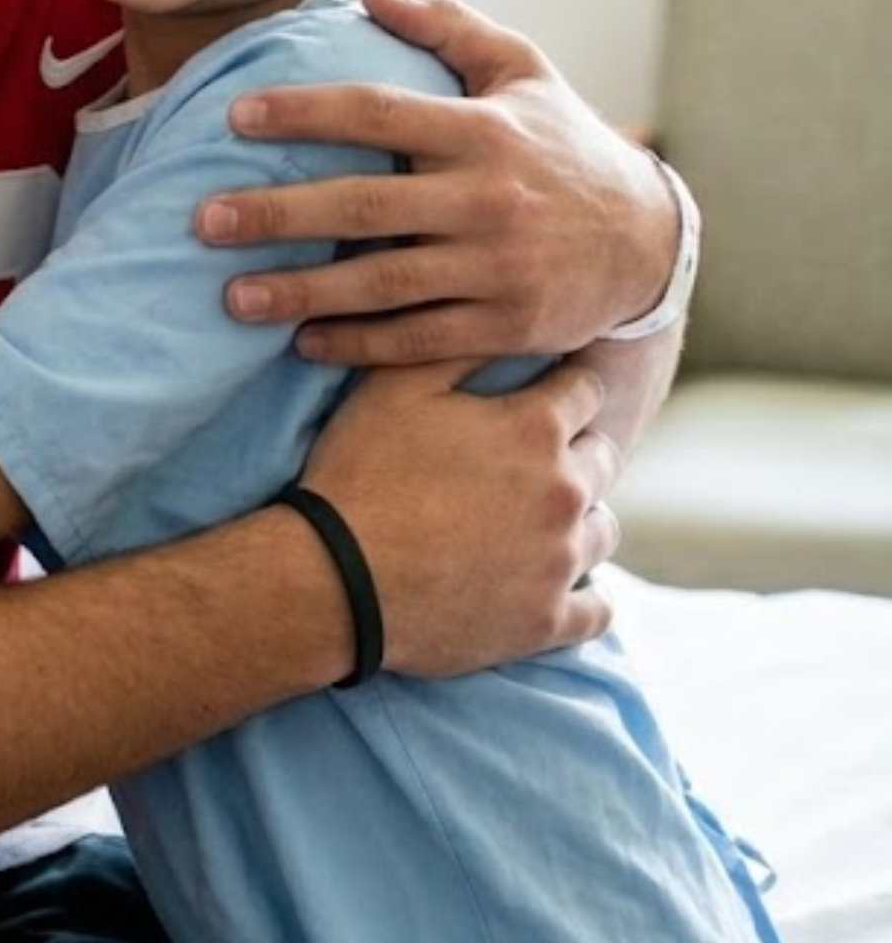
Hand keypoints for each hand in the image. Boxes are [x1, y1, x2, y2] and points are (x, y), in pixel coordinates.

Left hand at [198, 0, 677, 364]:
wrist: (650, 240)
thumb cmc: (564, 144)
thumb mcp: (522, 70)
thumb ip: (447, 28)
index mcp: (481, 130)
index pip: (376, 113)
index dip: (303, 113)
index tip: (235, 116)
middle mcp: (486, 199)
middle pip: (362, 205)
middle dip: (276, 213)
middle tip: (202, 219)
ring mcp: (496, 269)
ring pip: (381, 283)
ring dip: (301, 292)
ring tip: (231, 297)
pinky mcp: (505, 325)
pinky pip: (418, 339)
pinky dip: (357, 344)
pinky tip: (301, 342)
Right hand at [299, 356, 622, 676]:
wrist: (337, 576)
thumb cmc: (362, 471)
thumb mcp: (393, 388)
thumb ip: (452, 347)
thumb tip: (490, 321)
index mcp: (534, 429)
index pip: (586, 387)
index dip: (564, 383)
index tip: (545, 388)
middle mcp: (564, 492)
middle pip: (604, 457)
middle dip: (574, 449)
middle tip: (529, 456)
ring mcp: (561, 562)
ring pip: (604, 529)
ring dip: (578, 518)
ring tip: (535, 518)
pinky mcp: (548, 621)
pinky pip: (597, 607)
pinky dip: (580, 592)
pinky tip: (550, 580)